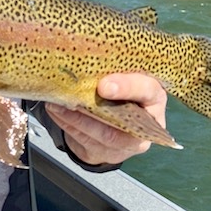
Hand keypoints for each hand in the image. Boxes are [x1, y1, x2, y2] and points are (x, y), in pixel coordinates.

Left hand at [46, 73, 167, 165]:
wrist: (116, 119)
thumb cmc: (120, 88)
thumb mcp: (122, 75)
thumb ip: (111, 71)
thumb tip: (83, 57)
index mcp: (154, 96)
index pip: (147, 90)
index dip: (127, 88)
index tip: (103, 86)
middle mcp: (148, 124)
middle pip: (124, 122)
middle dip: (94, 111)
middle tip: (70, 97)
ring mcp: (129, 144)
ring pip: (104, 136)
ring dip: (75, 119)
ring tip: (56, 104)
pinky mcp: (110, 153)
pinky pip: (88, 142)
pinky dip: (68, 126)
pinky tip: (56, 112)